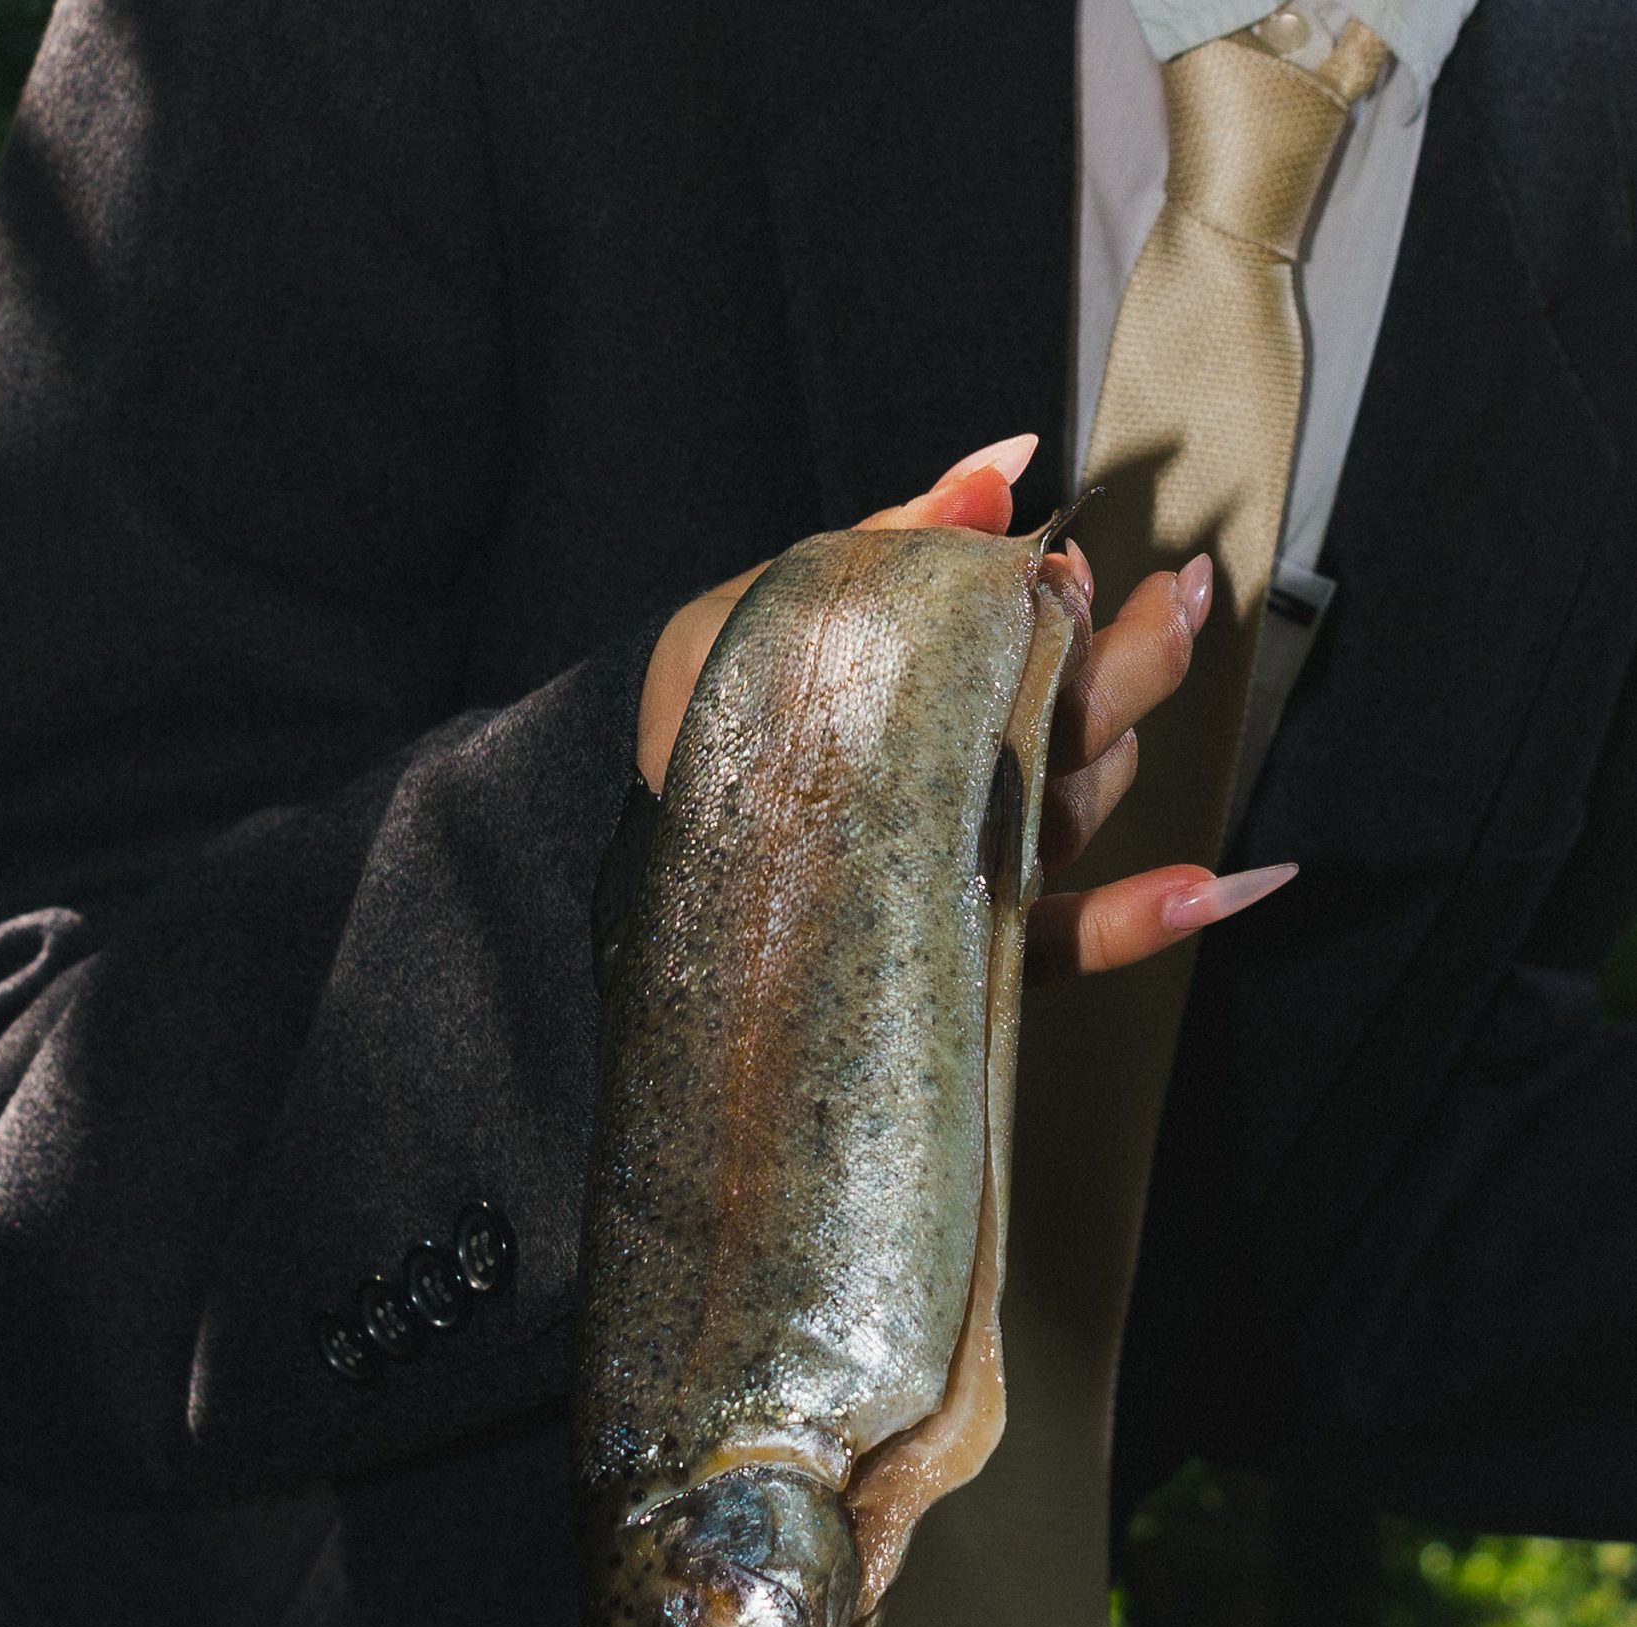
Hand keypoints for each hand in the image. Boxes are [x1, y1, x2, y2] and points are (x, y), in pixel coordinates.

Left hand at [635, 434, 1294, 976]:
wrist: (628, 827)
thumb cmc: (709, 710)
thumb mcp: (780, 603)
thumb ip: (896, 542)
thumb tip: (1005, 467)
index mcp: (954, 687)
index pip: (1057, 641)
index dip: (1080, 603)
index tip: (1067, 570)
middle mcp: (982, 771)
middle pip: (1096, 718)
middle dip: (1119, 662)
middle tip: (1080, 621)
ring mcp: (981, 857)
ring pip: (1086, 804)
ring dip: (1101, 760)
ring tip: (1061, 721)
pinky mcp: (967, 946)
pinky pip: (1073, 943)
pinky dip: (1150, 919)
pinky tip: (1212, 887)